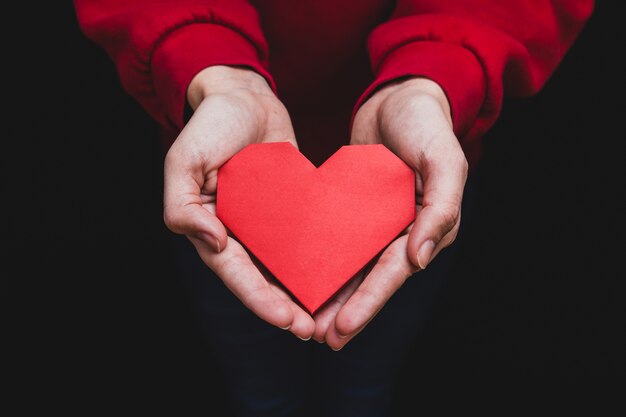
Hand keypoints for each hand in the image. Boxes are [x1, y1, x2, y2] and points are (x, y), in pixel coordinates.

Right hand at [163, 66, 314, 339]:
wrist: (244, 95)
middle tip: (313, 330)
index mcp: (211, 227)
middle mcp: (239, 231)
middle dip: (286, 307)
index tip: (287, 321)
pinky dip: (318, 256)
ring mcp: (266, 220)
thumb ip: (182, 207)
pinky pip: (303, 236)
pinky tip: (341, 270)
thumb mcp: (184, 160)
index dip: (260, 300)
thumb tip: (211, 243)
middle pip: (263, 279)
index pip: (236, 274)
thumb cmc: (210, 125)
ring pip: (286, 265)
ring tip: (329, 314)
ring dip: (304, 290)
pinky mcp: (290, 206)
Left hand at [314, 77, 467, 348]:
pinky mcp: (357, 209)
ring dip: (333, 295)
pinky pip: (340, 240)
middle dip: (347, 311)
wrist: (401, 95)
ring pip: (354, 266)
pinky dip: (324, 260)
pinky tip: (301, 277)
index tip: (342, 328)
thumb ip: (442, 207)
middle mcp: (404, 231)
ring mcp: (379, 222)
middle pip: (372, 279)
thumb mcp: (444, 158)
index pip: (395, 272)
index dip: (369, 302)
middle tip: (319, 338)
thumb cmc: (427, 123)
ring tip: (307, 323)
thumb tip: (420, 259)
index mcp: (429, 226)